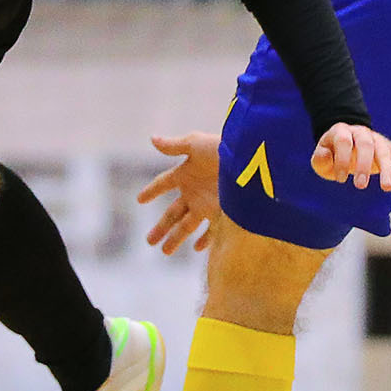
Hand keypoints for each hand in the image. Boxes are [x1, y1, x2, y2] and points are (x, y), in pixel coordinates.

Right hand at [137, 132, 221, 255]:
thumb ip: (173, 146)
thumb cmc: (223, 149)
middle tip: (149, 241)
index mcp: (186, 174)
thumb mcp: (196, 145)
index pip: (163, 183)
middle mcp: (195, 192)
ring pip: (187, 226)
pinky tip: (197, 248)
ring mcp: (207, 204)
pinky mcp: (222, 214)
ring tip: (165, 252)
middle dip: (161, 227)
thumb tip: (152, 138)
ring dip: (176, 238)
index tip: (139, 199)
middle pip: (173, 213)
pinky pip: (212, 231)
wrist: (251, 161)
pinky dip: (205, 240)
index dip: (152, 190)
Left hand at [310, 123, 390, 191]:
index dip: (342, 159)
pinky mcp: (390, 151)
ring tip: (387, 188)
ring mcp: (377, 140)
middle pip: (366, 144)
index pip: (344, 141)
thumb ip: (320, 158)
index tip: (340, 179)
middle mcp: (362, 133)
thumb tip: (327, 155)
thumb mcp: (321, 158)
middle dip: (364, 165)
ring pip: (385, 152)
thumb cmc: (332, 155)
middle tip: (360, 186)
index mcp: (342, 131)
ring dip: (387, 170)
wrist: (346, 145)